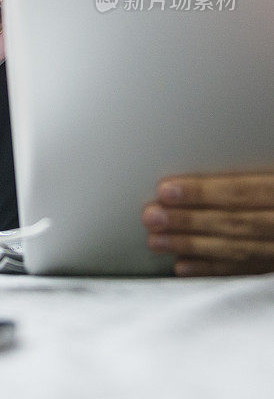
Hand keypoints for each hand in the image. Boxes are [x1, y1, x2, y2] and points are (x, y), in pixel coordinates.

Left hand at [142, 173, 273, 275]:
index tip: (166, 190)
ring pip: (236, 250)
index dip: (202, 192)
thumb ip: (252, 168)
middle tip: (151, 216)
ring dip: (191, 246)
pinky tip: (184, 266)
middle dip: (189, 222)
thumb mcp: (272, 162)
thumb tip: (212, 140)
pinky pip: (247, 272)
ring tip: (156, 240)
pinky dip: (213, 270)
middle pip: (234, 223)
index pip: (241, 192)